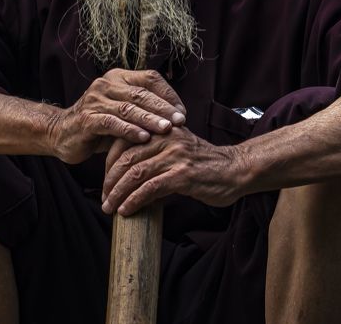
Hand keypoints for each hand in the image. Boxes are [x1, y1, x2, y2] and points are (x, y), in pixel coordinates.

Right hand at [47, 69, 186, 163]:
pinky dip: (129, 130)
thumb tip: (179, 118)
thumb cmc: (100, 124)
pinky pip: (111, 123)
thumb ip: (145, 111)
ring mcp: (95, 100)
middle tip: (180, 121)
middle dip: (163, 108)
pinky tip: (144, 138)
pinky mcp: (86, 119)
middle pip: (141, 93)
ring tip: (167, 129)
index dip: (168, 94)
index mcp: (119, 77)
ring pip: (128, 108)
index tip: (182, 112)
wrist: (61, 133)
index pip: (150, 78)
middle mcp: (106, 84)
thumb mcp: (124, 113)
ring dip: (149, 119)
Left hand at [101, 127, 247, 215]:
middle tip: (103, 197)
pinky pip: (150, 188)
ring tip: (109, 207)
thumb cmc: (207, 165)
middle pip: (126, 158)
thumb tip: (128, 178)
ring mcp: (175, 156)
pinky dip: (134, 200)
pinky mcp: (183, 175)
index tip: (105, 181)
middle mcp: (168, 139)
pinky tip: (126, 210)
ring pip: (135, 173)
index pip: (125, 142)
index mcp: (164, 130)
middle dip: (110, 180)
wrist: (237, 169)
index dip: (109, 162)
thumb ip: (155, 157)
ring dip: (118, 193)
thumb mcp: (178, 152)